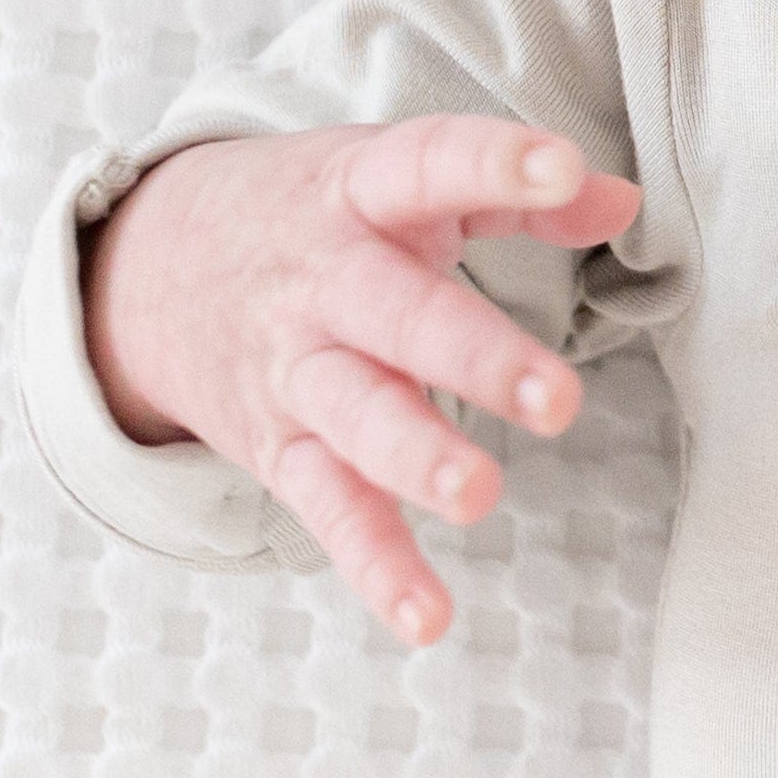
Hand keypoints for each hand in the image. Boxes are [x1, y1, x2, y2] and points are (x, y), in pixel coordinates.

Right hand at [79, 115, 643, 647]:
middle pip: (403, 318)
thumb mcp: (397, 173)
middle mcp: (327, 282)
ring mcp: (299, 370)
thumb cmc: (316, 213)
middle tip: (557, 400)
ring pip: (361, 420)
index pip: (432, 163)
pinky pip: (330, 513)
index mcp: (364, 190)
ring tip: (480, 494)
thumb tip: (625, 200)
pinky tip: (428, 616)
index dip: (497, 162)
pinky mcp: (282, 451)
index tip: (564, 167)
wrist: (152, 267)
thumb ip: (516, 191)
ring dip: (420, 461)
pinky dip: (378, 568)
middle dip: (478, 359)